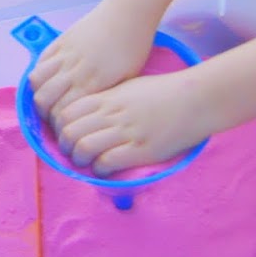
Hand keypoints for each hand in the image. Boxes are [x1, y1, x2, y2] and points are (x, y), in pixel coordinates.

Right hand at [28, 0, 158, 122]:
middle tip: (53, 117)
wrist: (128, 13)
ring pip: (36, 81)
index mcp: (93, 83)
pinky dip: (39, 74)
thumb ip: (106, 95)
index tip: (64, 128)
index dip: (60, 124)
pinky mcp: (60, 41)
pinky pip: (40, 62)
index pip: (64, 112)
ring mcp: (64, 54)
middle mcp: (74, 70)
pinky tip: (47, 80)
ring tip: (47, 99)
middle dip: (45, 113)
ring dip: (38, 94)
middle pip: (44, 99)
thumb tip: (90, 111)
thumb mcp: (128, 79)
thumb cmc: (134, 47)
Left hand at [53, 70, 216, 174]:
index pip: (67, 113)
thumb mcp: (128, 87)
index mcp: (107, 98)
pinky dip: (100, 169)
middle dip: (65, 147)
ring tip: (87, 163)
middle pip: (70, 132)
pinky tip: (104, 169)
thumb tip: (87, 112)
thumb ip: (106, 99)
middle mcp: (112, 114)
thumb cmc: (164, 92)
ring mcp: (126, 131)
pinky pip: (107, 162)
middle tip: (72, 154)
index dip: (59, 128)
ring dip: (80, 160)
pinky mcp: (141, 149)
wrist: (196, 98)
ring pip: (84, 148)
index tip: (65, 136)